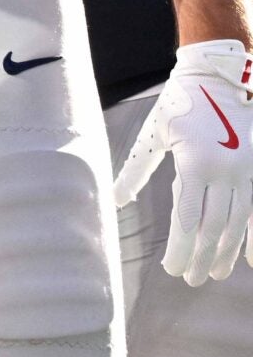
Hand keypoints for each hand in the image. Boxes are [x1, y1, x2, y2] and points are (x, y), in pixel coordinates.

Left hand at [115, 40, 252, 284]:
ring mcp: (247, 172)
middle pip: (213, 228)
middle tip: (191, 278)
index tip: (171, 269)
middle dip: (201, 256)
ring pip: (238, 224)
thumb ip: (136, 170)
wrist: (219, 77)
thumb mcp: (154, 135)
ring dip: (225, 252)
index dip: (180, 248)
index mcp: (195, 164)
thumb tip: (116, 200)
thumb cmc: (179, 105)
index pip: (187, 219)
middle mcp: (226, 172)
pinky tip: (248, 262)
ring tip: (213, 273)